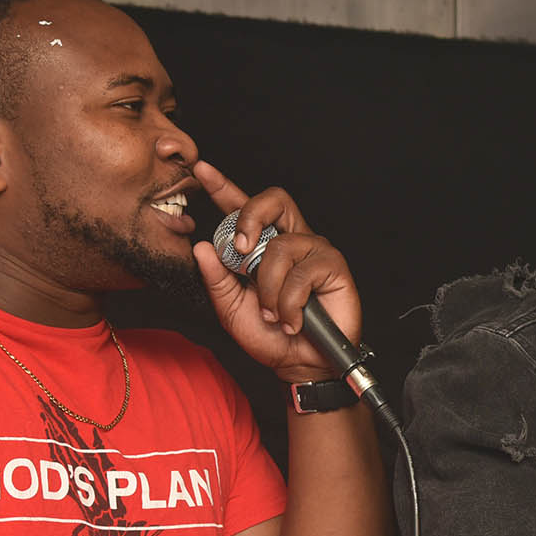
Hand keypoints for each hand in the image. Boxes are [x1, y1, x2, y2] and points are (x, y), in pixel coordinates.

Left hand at [190, 161, 362, 382]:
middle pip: (274, 199)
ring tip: (273, 314)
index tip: (201, 170)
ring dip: (269, 289)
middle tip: (239, 248)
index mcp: (263, 246)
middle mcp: (290, 240)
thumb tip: (202, 247)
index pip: (243, 208)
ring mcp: (313, 251)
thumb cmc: (270, 337)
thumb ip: (216, 279)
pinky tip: (293, 320)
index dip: (223, 186)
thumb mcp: (231, 309)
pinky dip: (289, 303)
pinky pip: (301, 273)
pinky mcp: (333, 265)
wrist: (299, 365)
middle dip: (250, 216)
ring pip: (279, 247)